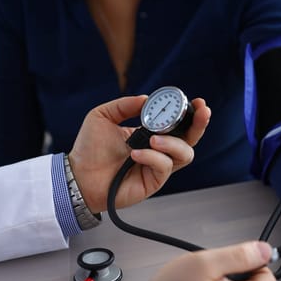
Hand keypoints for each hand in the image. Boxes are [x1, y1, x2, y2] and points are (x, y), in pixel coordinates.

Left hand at [69, 95, 210, 212]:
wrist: (79, 175)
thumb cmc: (89, 149)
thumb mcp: (103, 116)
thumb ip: (125, 105)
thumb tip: (146, 98)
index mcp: (149, 133)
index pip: (176, 123)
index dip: (189, 113)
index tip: (197, 102)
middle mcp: (157, 150)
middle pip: (190, 139)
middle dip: (199, 124)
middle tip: (201, 112)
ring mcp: (156, 167)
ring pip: (184, 154)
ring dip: (173, 143)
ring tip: (154, 139)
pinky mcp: (152, 182)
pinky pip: (164, 167)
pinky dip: (152, 158)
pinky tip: (135, 155)